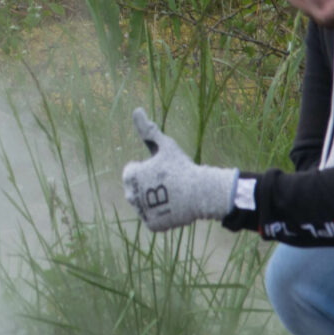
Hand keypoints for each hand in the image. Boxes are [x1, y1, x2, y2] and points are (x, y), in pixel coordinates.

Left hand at [120, 107, 237, 232]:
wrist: (202, 192)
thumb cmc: (183, 166)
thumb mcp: (165, 145)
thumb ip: (148, 130)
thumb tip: (136, 109)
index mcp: (131, 175)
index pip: (131, 172)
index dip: (148, 169)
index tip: (162, 170)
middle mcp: (132, 195)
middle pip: (136, 190)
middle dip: (148, 187)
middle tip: (168, 184)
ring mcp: (142, 211)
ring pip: (145, 205)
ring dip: (155, 201)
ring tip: (172, 195)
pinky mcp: (152, 224)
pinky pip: (152, 219)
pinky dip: (161, 215)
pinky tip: (173, 207)